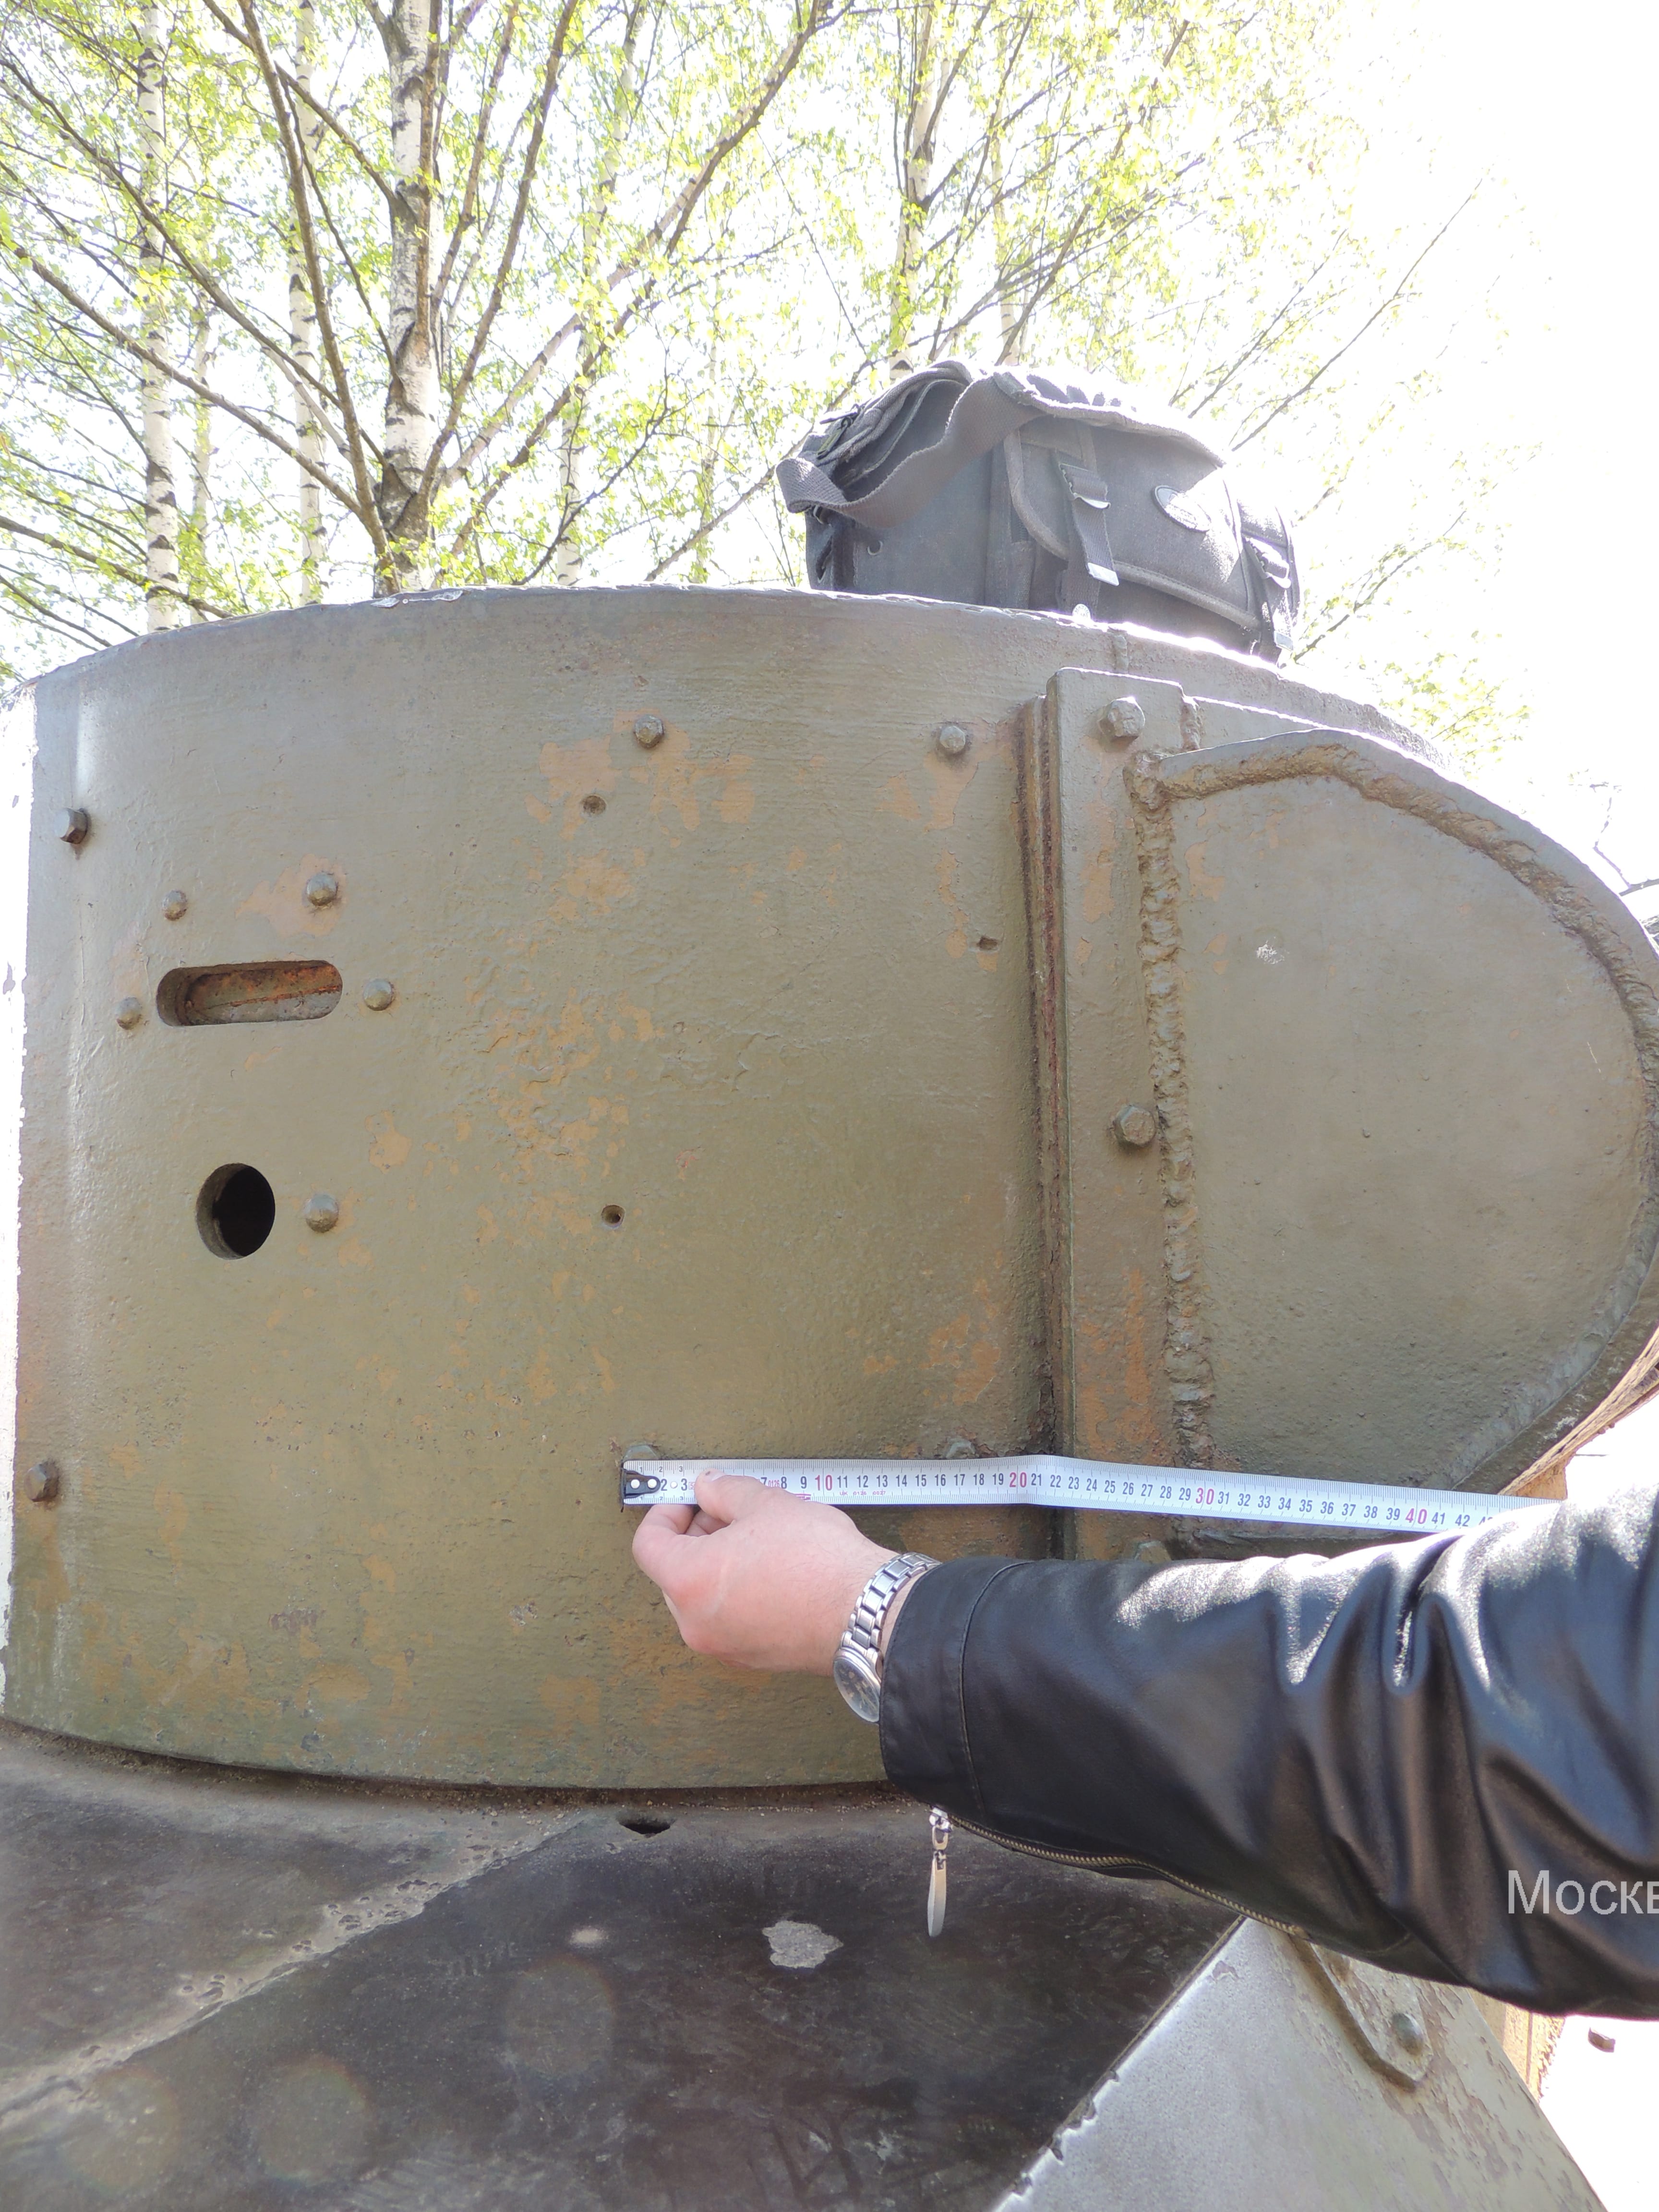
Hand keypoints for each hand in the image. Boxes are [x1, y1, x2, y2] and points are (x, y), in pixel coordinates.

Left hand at [631, 1471, 896, 1672]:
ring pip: (702, 1598)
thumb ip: (725, 1491)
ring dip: (718, 1565)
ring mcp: (723, 1646)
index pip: (648, 1545)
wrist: (865, 1613)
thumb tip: (707, 1487)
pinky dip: (737, 1593)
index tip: (690, 1499)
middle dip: (695, 1537)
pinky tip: (773, 1570)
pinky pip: (728, 1619)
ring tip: (759, 1538)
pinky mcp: (752, 1658)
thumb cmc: (815, 1559)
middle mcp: (696, 1623)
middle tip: (728, 1512)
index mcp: (688, 1582)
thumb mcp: (766, 1503)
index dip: (665, 1514)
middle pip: (673, 1573)